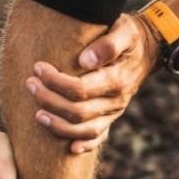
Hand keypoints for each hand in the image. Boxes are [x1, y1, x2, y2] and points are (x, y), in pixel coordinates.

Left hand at [26, 13, 159, 153]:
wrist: (149, 49)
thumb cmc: (129, 36)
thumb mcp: (124, 30)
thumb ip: (107, 44)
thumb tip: (84, 61)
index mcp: (117, 80)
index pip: (80, 89)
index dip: (56, 82)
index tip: (39, 68)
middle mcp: (116, 100)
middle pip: (77, 111)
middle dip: (49, 100)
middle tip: (30, 84)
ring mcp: (114, 112)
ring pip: (84, 130)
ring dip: (58, 125)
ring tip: (37, 114)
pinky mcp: (111, 117)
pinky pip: (98, 137)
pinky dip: (84, 145)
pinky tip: (70, 149)